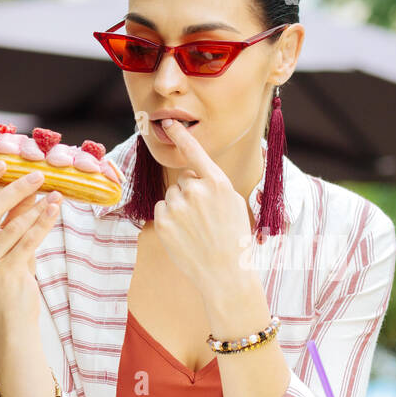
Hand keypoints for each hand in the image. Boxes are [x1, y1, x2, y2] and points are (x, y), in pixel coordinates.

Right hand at [0, 162, 61, 319]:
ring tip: (56, 195)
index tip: (3, 163)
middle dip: (16, 188)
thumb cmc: (11, 269)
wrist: (13, 311)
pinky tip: (54, 210)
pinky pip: (28, 242)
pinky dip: (43, 223)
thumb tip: (30, 184)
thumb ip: (15, 213)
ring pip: (14, 225)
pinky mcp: (6, 274)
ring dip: (37, 207)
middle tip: (38, 176)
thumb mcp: (9, 238)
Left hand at [153, 118, 252, 292]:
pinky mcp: (163, 222)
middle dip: (190, 193)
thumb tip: (193, 177)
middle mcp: (196, 191)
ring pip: (172, 196)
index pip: (195, 153)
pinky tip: (184, 234)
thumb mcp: (233, 204)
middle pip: (184, 181)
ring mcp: (178, 206)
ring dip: (180, 207)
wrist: (225, 274)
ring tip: (196, 229)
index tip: (169, 123)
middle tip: (205, 218)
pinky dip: (169, 220)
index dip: (181, 135)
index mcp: (218, 184)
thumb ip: (213, 185)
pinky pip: (161, 210)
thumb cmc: (233, 240)